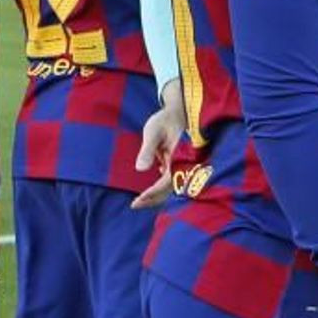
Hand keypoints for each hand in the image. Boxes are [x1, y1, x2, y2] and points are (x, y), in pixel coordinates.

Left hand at [134, 88, 190, 208]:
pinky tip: (148, 192)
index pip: (166, 181)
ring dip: (156, 196)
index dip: (152, 192)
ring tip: (139, 202)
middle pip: (170, 189)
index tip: (138, 200)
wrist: (177, 111)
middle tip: (134, 205)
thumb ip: (148, 150)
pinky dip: (160, 189)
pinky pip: (171, 181)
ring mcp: (182, 165)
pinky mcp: (178, 164)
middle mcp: (183, 164)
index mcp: (178, 157)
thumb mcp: (152, 131)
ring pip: (171, 187)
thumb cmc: (164, 120)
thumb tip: (141, 169)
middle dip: (152, 199)